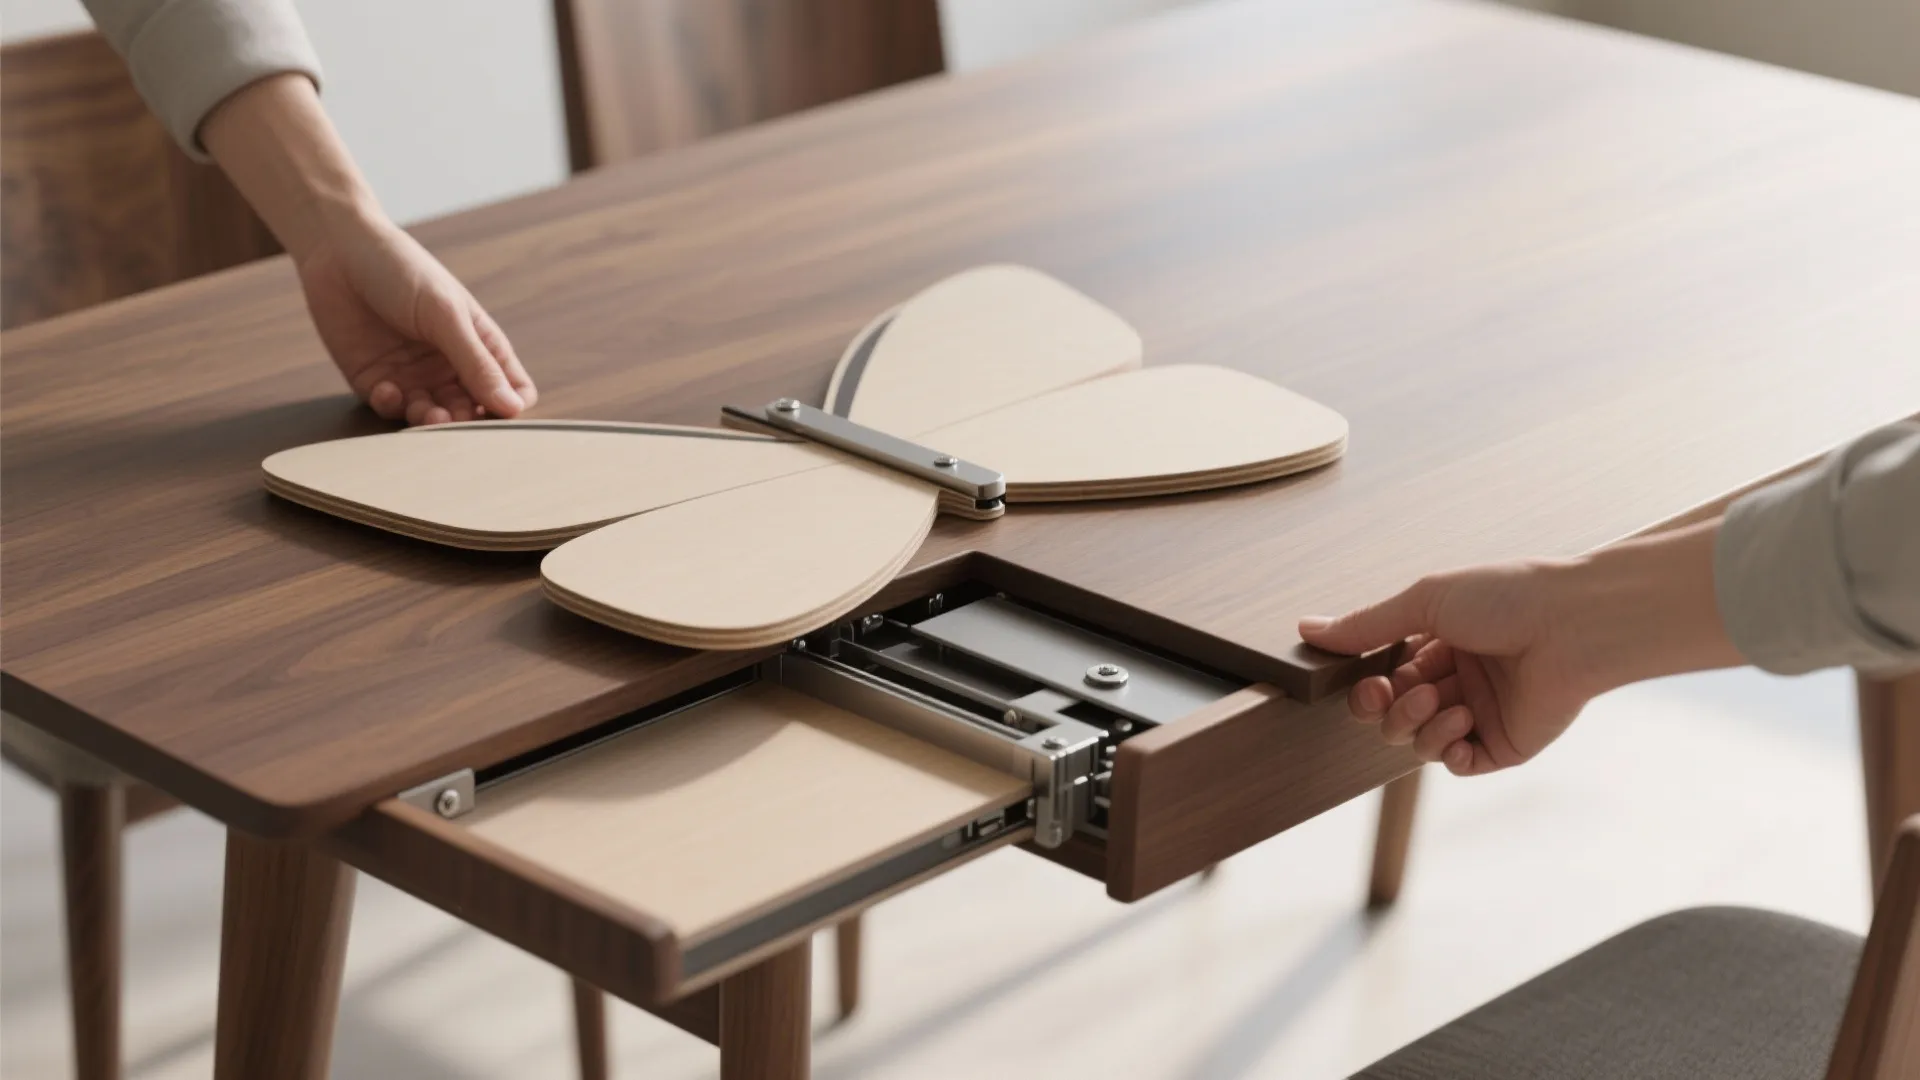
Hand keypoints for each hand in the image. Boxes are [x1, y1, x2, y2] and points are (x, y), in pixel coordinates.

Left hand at [199, 74, 535, 425]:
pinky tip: (387, 388)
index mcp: (479, 344)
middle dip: (464, 421)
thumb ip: (476, 363)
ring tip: (424, 412)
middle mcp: (450, 366)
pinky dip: (393, 407)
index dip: (511, 407)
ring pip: (433, 419)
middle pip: (472, 412)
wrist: (337, 251)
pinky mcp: (376, 382)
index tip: (499, 411)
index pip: (512, 390)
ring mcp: (414, 376)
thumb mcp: (445, 314)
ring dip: (429, 422)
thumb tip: (513, 408)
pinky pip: (392, 410)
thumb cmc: (401, 270)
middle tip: (450, 416)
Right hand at [1298, 521, 1739, 776]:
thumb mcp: (1424, 602)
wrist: (1574, 623)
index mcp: (1439, 644)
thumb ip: (1366, 625)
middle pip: (1392, 715)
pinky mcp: (1503, 746)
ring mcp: (1479, 716)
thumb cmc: (1506, 597)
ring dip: (1417, 723)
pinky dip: (1446, 746)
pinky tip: (1460, 719)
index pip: (1383, 677)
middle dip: (1386, 708)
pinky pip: (1455, 763)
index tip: (1366, 680)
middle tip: (1394, 693)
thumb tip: (1307, 628)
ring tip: (1440, 700)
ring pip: (1418, 741)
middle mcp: (1456, 681)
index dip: (1366, 686)